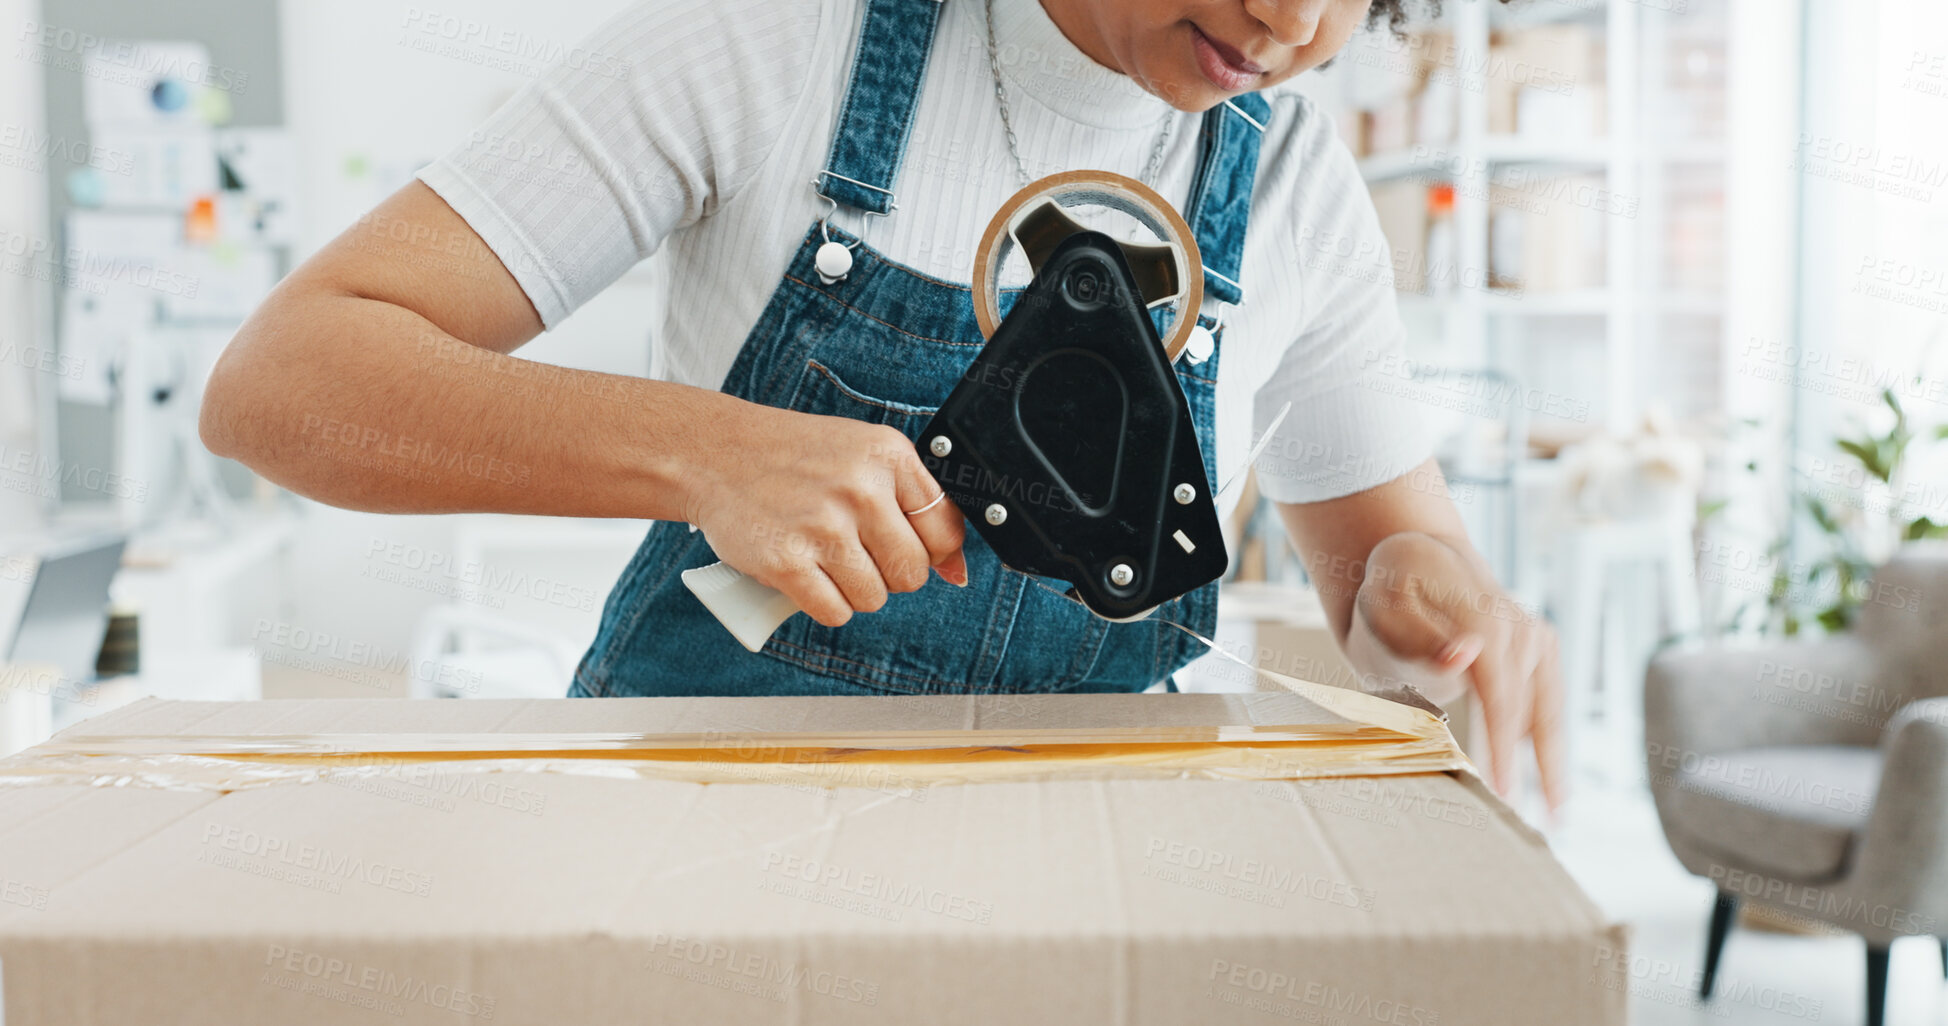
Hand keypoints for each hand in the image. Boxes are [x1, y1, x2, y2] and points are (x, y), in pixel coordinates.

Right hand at [682, 402, 967, 626]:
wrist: (717, 454)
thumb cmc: (796, 458)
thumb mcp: (862, 457)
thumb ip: (913, 504)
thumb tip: (957, 571)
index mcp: (888, 456)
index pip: (944, 530)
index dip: (931, 552)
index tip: (906, 547)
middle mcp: (860, 489)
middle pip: (911, 573)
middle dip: (889, 574)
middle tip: (856, 552)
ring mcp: (822, 527)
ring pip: (874, 598)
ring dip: (853, 590)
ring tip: (826, 558)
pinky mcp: (786, 562)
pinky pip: (834, 612)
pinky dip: (823, 604)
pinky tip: (807, 575)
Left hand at [1352, 532, 1565, 807]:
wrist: (1416, 563)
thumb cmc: (1389, 593)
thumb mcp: (1386, 609)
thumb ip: (1421, 636)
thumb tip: (1468, 653)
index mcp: (1481, 612)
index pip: (1499, 690)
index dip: (1504, 743)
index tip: (1501, 788)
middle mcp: (1518, 624)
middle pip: (1528, 705)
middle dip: (1530, 764)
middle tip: (1537, 823)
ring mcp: (1534, 636)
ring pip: (1548, 708)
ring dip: (1553, 762)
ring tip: (1557, 816)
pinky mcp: (1540, 649)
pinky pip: (1547, 703)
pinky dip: (1550, 743)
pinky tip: (1553, 786)